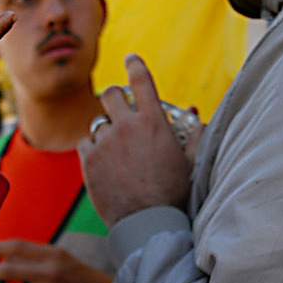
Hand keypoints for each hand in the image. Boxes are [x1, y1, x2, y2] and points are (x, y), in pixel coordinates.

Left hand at [78, 54, 191, 227]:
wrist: (147, 223)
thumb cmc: (173, 195)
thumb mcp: (190, 162)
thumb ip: (194, 135)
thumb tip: (197, 116)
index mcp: (154, 121)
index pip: (142, 80)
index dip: (135, 65)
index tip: (130, 59)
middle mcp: (126, 126)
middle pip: (111, 94)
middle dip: (114, 96)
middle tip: (117, 105)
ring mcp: (105, 143)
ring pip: (98, 122)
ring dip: (106, 130)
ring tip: (116, 149)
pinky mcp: (89, 161)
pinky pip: (85, 143)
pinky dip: (92, 149)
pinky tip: (102, 161)